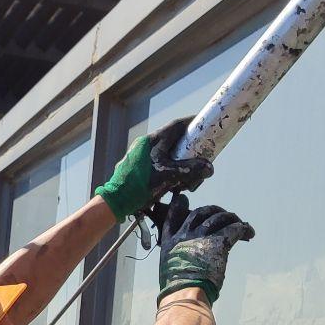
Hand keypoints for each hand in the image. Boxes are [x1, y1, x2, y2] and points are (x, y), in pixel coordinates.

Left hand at [93, 120, 213, 221]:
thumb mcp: (167, 176)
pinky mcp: (140, 167)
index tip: (205, 126)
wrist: (115, 201)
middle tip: (199, 164)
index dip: (193, 124)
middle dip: (191, 153)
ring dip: (181, 167)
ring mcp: (143, 156)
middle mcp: (147, 145)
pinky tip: (174, 186)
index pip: (177, 125)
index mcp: (154, 141)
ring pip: (170, 155)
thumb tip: (209, 168)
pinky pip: (161, 164)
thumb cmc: (138, 185)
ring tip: (185, 183)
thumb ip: (189, 170)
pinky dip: (172, 172)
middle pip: (176, 142)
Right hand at [154, 195, 254, 304]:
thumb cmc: (179, 289)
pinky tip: (249, 232)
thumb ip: (178, 261)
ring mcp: (201, 237)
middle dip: (214, 211)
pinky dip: (242, 228)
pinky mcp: (217, 242)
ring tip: (242, 224)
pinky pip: (233, 228)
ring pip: (219, 217)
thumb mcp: (170, 270)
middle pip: (201, 213)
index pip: (172, 219)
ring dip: (233, 218)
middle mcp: (185, 235)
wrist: (185, 293)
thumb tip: (188, 266)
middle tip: (225, 215)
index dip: (177, 207)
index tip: (182, 198)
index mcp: (171, 242)